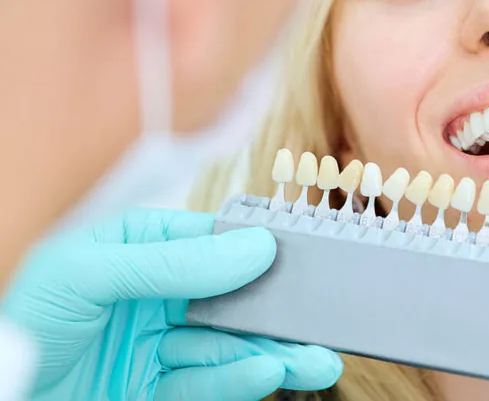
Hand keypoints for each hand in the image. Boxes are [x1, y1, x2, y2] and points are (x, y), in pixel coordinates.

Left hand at [1, 209, 341, 400]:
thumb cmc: (25, 327)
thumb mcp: (88, 275)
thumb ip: (171, 262)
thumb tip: (253, 246)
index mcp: (135, 249)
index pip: (209, 240)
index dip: (256, 249)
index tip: (299, 258)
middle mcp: (152, 294)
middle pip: (228, 297)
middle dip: (276, 312)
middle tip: (322, 321)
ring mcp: (156, 344)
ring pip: (227, 344)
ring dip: (273, 352)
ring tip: (316, 361)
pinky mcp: (157, 389)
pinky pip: (206, 382)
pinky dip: (239, 378)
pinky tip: (269, 372)